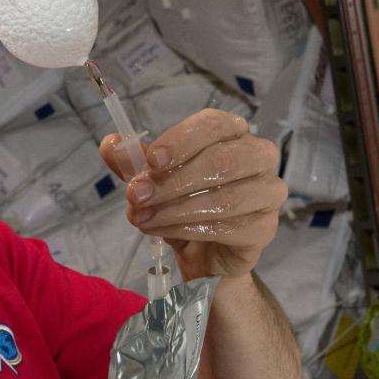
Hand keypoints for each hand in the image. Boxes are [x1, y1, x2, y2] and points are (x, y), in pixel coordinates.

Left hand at [100, 109, 284, 280]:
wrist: (206, 255)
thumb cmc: (184, 204)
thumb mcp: (154, 180)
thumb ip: (133, 161)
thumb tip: (110, 143)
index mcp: (232, 132)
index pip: (213, 124)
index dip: (181, 140)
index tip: (151, 161)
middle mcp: (258, 156)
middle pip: (221, 161)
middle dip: (173, 180)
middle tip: (136, 196)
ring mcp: (268, 193)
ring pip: (224, 197)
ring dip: (175, 209)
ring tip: (142, 218)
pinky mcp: (266, 228)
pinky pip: (228, 227)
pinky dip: (188, 230)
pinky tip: (163, 232)